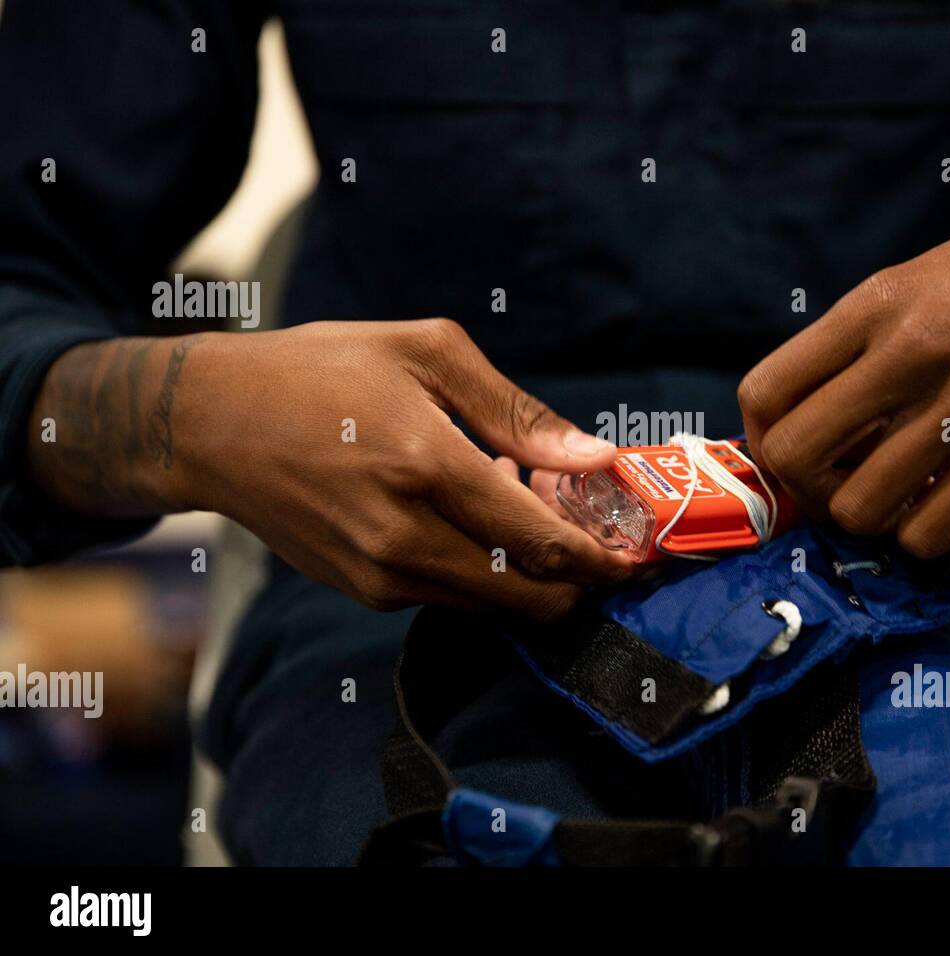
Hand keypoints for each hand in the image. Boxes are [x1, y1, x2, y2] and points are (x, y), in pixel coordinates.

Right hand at [30, 319, 633, 616]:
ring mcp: (379, 574)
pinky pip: (453, 598)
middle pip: (531, 595)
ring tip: (527, 506)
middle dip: (581, 580)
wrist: (210, 424)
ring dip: (533, 574)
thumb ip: (517, 412)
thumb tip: (595, 458)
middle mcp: (402, 536)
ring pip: (496, 606)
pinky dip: (487, 572)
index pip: (543, 542)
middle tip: (602, 541)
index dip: (604, 559)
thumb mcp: (425, 354)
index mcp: (425, 465)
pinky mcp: (363, 592)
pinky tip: (477, 515)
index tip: (639, 555)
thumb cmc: (322, 372)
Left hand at [739, 184, 949, 557]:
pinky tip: (941, 508)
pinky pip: (929, 530)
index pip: (768, 390)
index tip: (783, 452)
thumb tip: (802, 420)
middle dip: (802, 489)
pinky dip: (921, 534)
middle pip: (796, 456)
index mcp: (879, 304)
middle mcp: (914, 352)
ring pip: (858, 507)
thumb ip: (862, 341)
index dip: (759, 437)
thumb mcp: (926, 279)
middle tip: (833, 486)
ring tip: (894, 498)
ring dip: (866, 517)